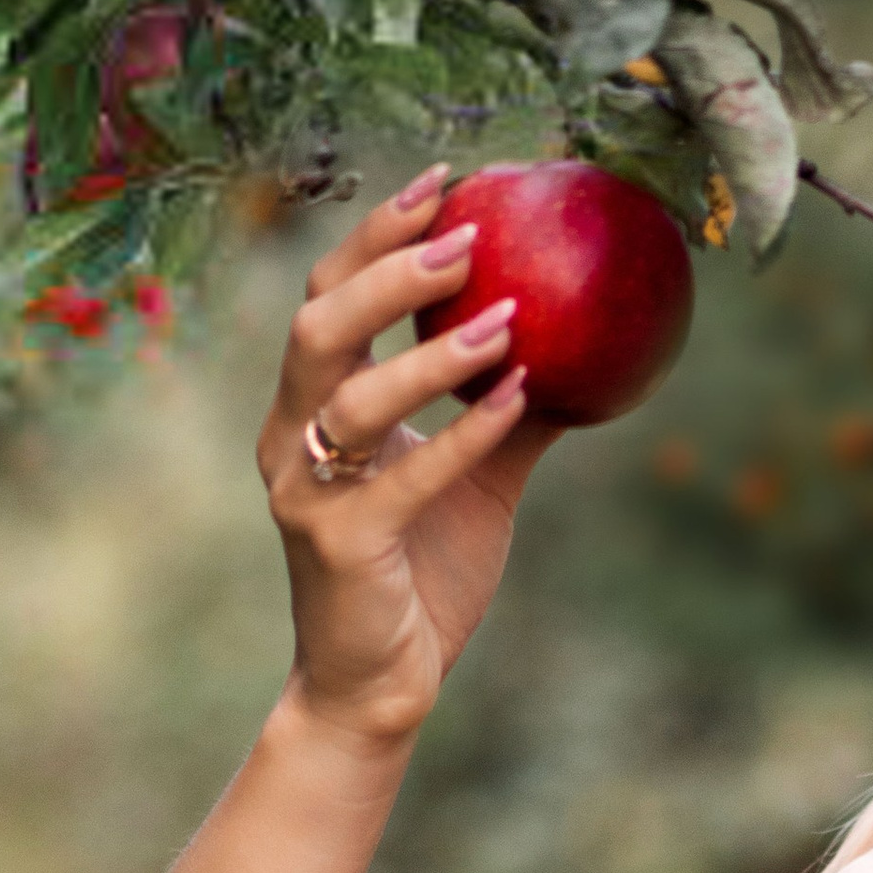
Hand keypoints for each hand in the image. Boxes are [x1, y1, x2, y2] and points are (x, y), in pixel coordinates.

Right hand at [256, 165, 554, 747]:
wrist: (378, 688)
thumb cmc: (421, 580)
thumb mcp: (475, 484)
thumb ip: (506, 417)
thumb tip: (580, 349)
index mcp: (311, 409)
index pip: (331, 297)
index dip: (379, 232)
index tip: (448, 184)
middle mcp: (292, 438)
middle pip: (321, 323)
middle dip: (387, 266)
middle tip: (467, 232)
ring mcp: (308, 492)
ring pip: (351, 395)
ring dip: (430, 349)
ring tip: (508, 316)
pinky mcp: (339, 545)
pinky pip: (407, 475)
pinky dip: (465, 433)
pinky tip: (521, 395)